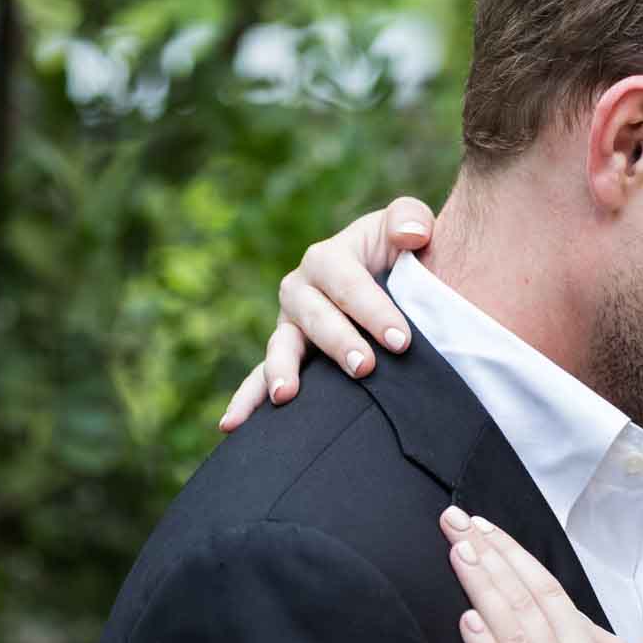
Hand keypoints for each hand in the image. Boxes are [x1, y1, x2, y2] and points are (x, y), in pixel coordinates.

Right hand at [218, 196, 437, 431]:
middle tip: (365, 367)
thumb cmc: (401, 257)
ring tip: (286, 395)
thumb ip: (410, 218)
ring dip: (282, 370)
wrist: (393, 284)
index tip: (401, 341)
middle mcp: (300, 290)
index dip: (374, 311)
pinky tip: (231, 425)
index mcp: (328, 258)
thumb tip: (410, 235)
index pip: (348, 284)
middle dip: (338, 342)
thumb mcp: (407, 227)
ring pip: (282, 346)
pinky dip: (246, 400)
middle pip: (315, 317)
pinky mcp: (287, 356)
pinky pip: (260, 378)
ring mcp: (290, 326)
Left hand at [438, 507, 642, 642]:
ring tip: (457, 548)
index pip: (551, 594)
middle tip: (454, 518)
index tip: (484, 526)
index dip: (515, 556)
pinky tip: (469, 622)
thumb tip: (584, 624)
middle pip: (528, 602)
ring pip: (515, 634)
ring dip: (484, 587)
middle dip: (490, 555)